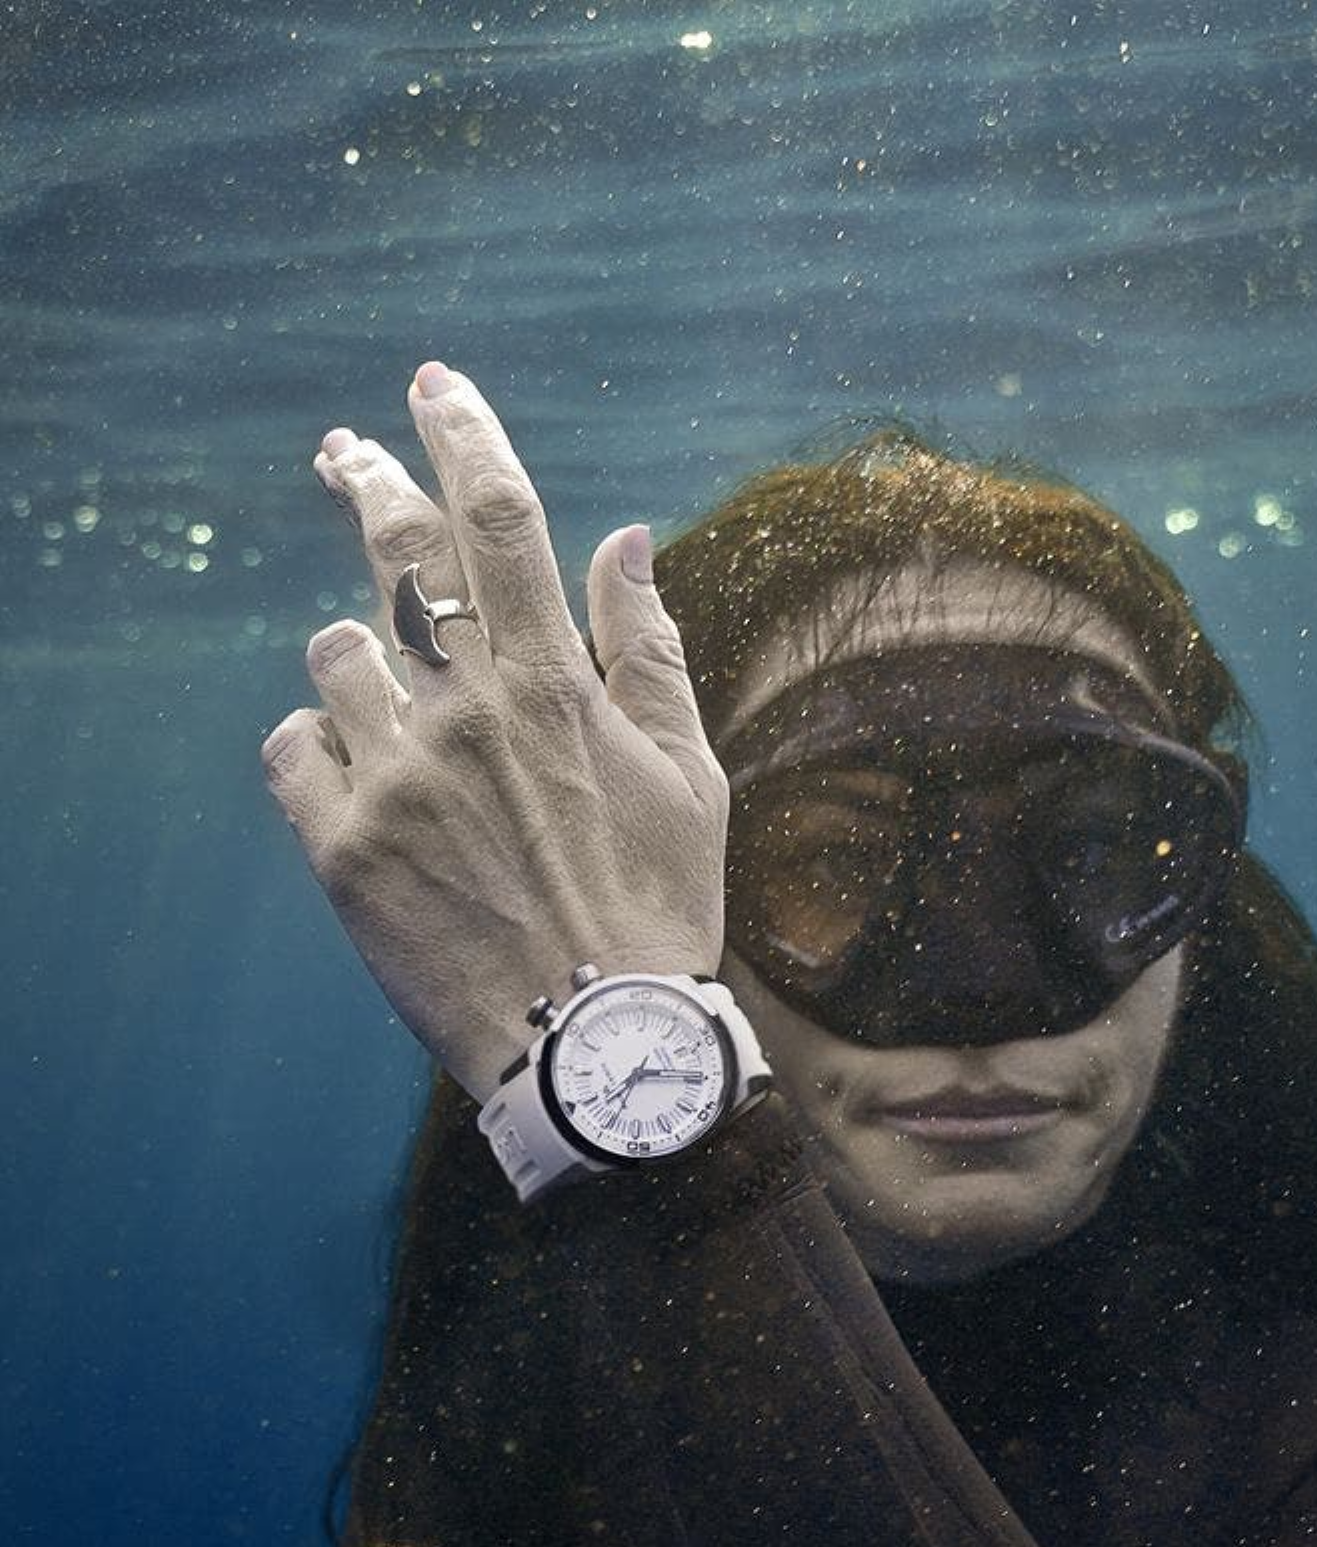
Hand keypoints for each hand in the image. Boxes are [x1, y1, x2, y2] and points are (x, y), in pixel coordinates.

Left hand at [259, 362, 727, 1100]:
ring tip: (401, 723)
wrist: (596, 1049)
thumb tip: (624, 537)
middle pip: (397, 556)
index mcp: (553, 688)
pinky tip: (364, 789)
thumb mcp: (685, 778)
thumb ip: (645, 651)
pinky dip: (318, 753)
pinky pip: (291, 750)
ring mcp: (394, 779)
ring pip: (335, 655)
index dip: (463, 436)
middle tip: (343, 451)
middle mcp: (465, 715)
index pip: (501, 521)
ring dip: (362, 666)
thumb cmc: (658, 911)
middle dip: (366, 482)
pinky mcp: (340, 848)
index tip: (434, 387)